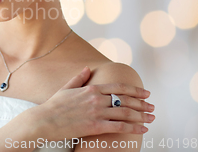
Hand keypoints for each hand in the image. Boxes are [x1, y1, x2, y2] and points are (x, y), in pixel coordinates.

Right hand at [29, 66, 154, 140]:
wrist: (44, 120)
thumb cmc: (54, 105)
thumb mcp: (66, 88)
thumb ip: (79, 78)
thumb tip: (87, 68)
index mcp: (91, 89)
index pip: (119, 87)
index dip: (135, 90)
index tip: (146, 93)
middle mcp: (96, 99)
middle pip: (126, 100)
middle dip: (142, 104)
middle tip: (153, 107)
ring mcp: (96, 112)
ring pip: (126, 113)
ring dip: (142, 115)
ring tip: (152, 118)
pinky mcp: (95, 126)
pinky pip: (119, 127)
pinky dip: (133, 127)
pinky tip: (142, 129)